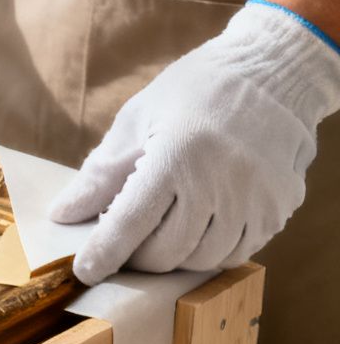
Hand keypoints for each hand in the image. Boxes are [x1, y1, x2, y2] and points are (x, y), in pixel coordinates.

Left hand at [51, 0, 339, 283]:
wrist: (273, 72)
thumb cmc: (195, 91)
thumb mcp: (137, 120)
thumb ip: (100, 174)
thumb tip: (63, 215)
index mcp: (178, 155)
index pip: (131, 223)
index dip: (103, 253)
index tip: (85, 271)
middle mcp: (221, 182)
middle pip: (165, 252)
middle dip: (136, 257)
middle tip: (125, 242)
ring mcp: (255, 199)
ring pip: (201, 260)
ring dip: (173, 257)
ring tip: (161, 233)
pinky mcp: (279, 208)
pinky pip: (237, 252)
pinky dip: (209, 251)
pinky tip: (198, 228)